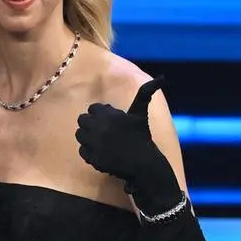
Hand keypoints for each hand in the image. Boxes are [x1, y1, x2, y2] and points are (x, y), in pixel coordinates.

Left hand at [76, 78, 178, 203]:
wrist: (143, 163)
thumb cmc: (142, 136)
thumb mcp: (141, 112)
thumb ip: (146, 93)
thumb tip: (161, 78)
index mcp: (109, 114)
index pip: (93, 108)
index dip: (102, 114)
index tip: (112, 121)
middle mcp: (99, 127)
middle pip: (82, 120)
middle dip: (92, 124)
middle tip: (105, 132)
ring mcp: (94, 144)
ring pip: (79, 135)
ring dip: (88, 137)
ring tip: (101, 141)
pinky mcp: (92, 158)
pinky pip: (82, 151)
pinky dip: (89, 152)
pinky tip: (102, 152)